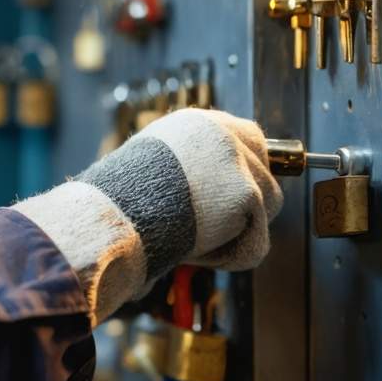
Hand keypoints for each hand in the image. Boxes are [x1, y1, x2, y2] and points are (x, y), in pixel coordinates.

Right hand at [13, 108, 282, 323]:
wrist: (113, 216)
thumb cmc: (121, 203)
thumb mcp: (154, 169)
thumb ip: (188, 169)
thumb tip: (212, 196)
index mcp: (197, 124)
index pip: (249, 138)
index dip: (246, 172)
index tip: (235, 201)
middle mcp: (222, 132)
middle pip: (266, 170)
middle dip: (251, 204)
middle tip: (221, 230)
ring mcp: (238, 160)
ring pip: (268, 206)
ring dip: (238, 232)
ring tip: (196, 240)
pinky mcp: (247, 192)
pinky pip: (257, 241)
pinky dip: (232, 256)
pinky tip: (198, 252)